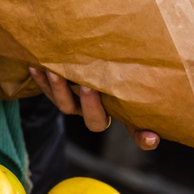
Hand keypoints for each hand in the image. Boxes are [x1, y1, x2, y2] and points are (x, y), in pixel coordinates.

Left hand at [28, 67, 158, 150]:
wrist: (84, 55)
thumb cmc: (113, 64)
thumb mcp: (127, 72)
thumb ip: (142, 77)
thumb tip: (158, 94)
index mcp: (120, 111)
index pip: (137, 132)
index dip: (143, 137)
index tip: (151, 137)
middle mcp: (97, 112)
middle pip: (94, 120)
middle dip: (89, 104)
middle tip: (88, 86)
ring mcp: (76, 105)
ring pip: (66, 106)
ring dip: (58, 90)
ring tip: (53, 72)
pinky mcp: (57, 94)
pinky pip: (47, 91)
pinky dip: (40, 79)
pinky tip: (35, 66)